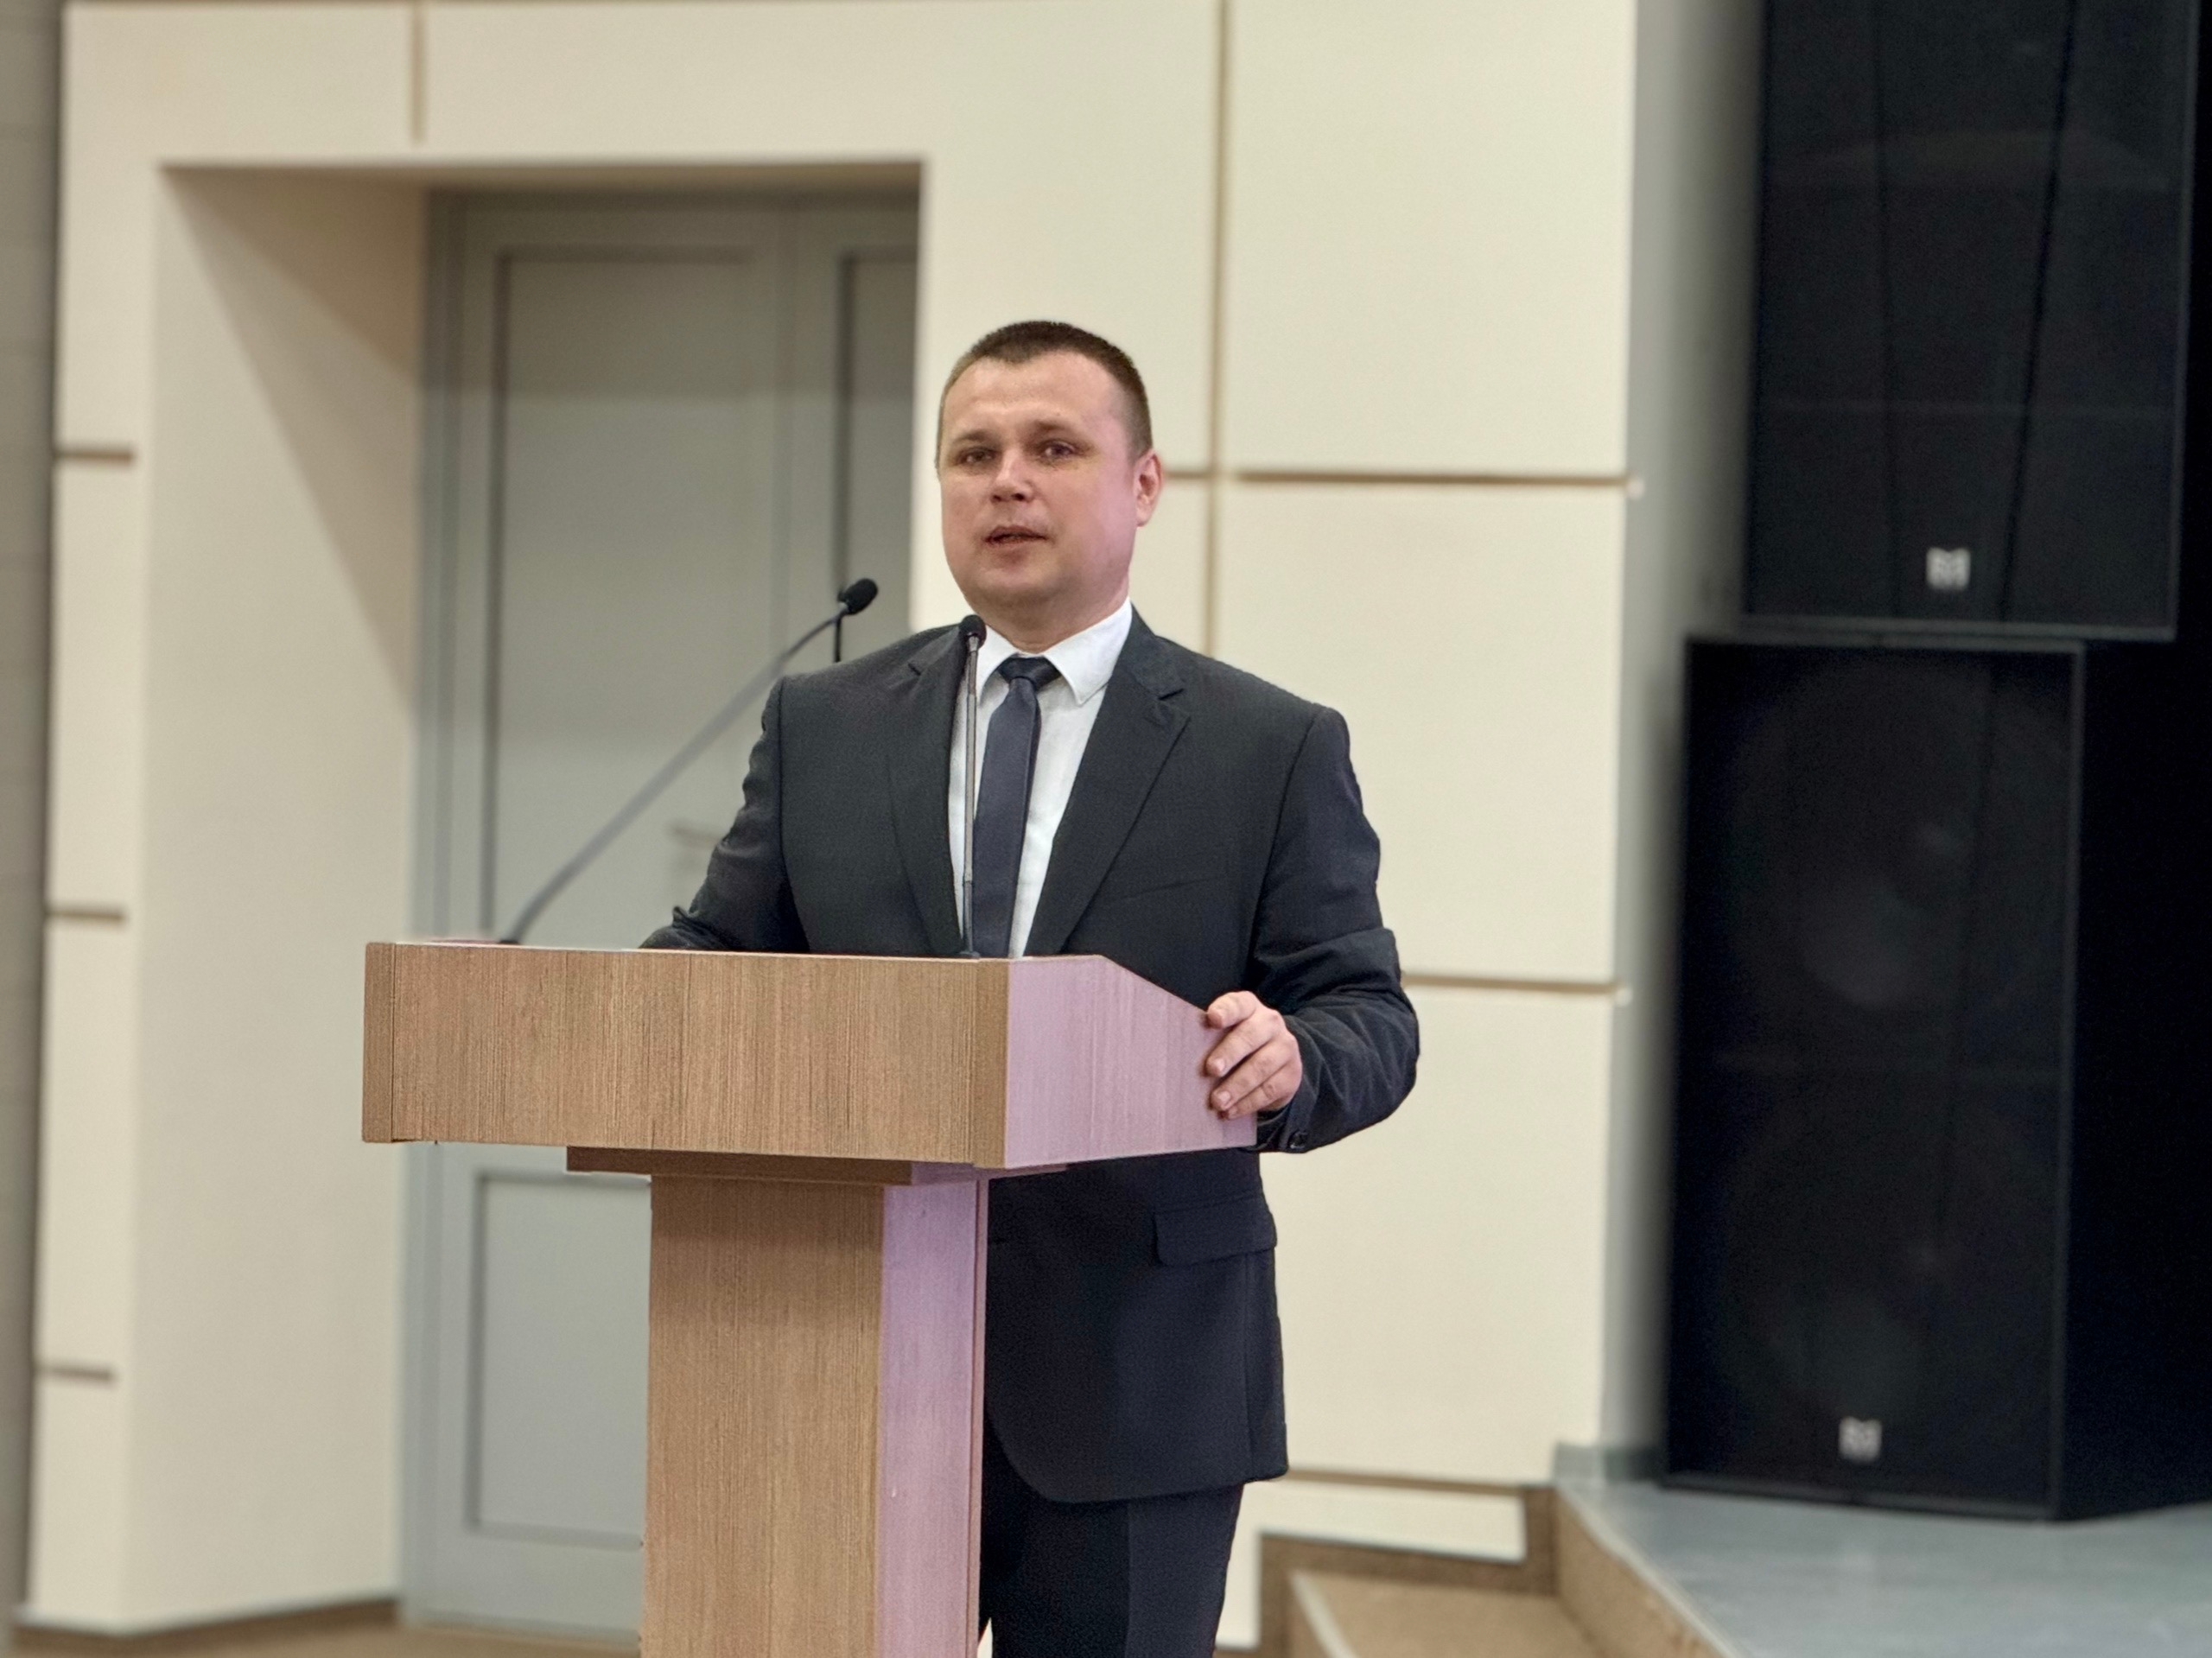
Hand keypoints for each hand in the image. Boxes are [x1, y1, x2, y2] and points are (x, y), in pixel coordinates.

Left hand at [1201, 992, 1302, 1119]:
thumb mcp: (1226, 1034)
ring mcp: (1285, 1048)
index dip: (1226, 1010)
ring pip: (1262, 1066)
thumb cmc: (1238, 1045)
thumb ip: (1209, 1038)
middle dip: (1229, 1053)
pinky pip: (1270, 1090)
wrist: (1277, 1061)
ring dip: (1237, 1085)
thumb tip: (1179, 1057)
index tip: (1212, 1018)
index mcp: (1249, 1008)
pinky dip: (1248, 1102)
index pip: (1239, 1004)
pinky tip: (1231, 1111)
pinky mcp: (1291, 1074)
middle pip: (1251, 1035)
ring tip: (1218, 1101)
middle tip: (1211, 1069)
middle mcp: (1270, 1023)